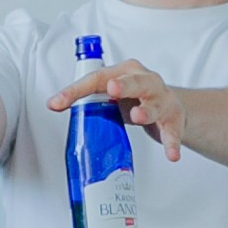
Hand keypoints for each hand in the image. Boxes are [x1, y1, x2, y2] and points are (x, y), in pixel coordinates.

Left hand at [50, 56, 185, 159]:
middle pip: (134, 81)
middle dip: (124, 85)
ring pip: (154, 105)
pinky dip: (172, 143)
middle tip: (112, 89)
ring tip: (139, 117)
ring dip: (146, 111)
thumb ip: (86, 96)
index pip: (98, 78)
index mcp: (125, 72)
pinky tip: (171, 155)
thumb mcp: (112, 92)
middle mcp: (146, 81)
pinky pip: (172, 131)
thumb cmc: (136, 97)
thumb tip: (53, 104)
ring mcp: (162, 99)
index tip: (58, 103)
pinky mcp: (174, 119)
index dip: (76, 90)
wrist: (171, 105)